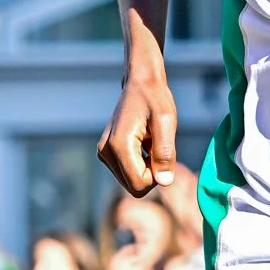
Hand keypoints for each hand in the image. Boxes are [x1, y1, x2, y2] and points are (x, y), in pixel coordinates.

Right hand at [98, 64, 179, 194]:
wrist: (140, 82)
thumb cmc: (155, 99)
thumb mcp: (166, 122)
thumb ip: (165, 153)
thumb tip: (164, 182)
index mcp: (119, 145)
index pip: (140, 185)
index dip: (158, 176)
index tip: (163, 152)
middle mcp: (105, 152)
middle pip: (134, 187)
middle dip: (152, 174)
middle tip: (158, 147)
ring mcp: (103, 153)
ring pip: (131, 182)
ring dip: (146, 167)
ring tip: (150, 141)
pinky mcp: (105, 153)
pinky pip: (128, 173)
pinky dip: (140, 163)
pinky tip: (143, 142)